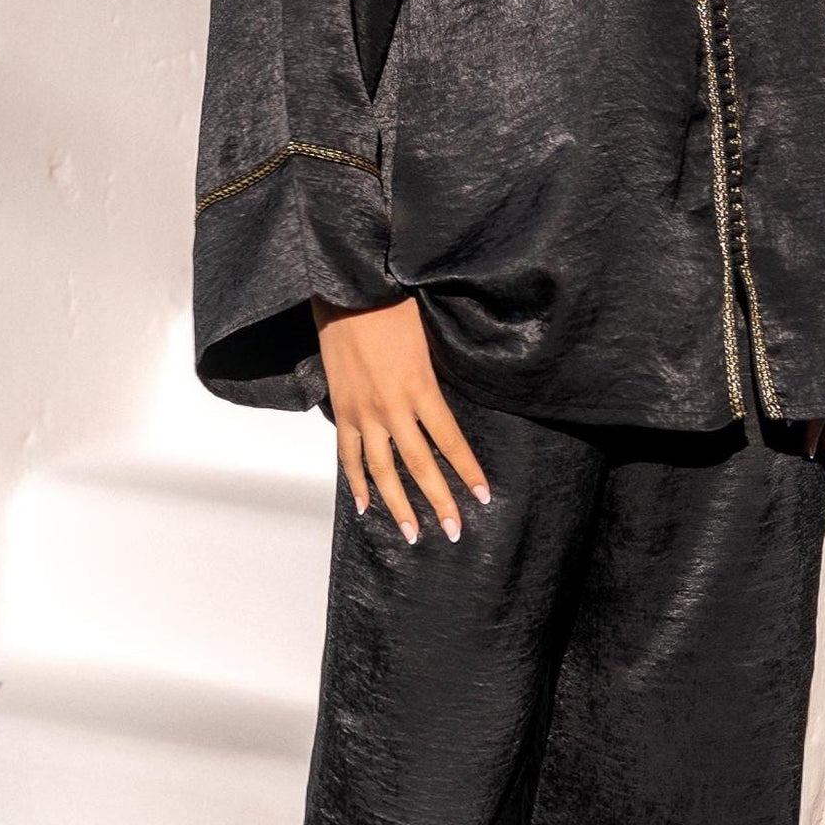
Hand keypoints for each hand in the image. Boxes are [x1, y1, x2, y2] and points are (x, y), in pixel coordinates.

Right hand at [311, 295, 489, 543]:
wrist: (347, 290)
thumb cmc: (393, 306)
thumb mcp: (429, 340)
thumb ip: (439, 376)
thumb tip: (450, 405)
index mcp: (421, 387)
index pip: (450, 441)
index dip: (468, 471)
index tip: (482, 497)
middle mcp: (392, 407)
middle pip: (420, 465)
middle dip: (438, 501)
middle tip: (452, 532)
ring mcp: (364, 412)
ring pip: (382, 470)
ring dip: (397, 505)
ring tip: (410, 534)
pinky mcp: (342, 410)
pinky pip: (349, 455)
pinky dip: (356, 482)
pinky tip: (365, 506)